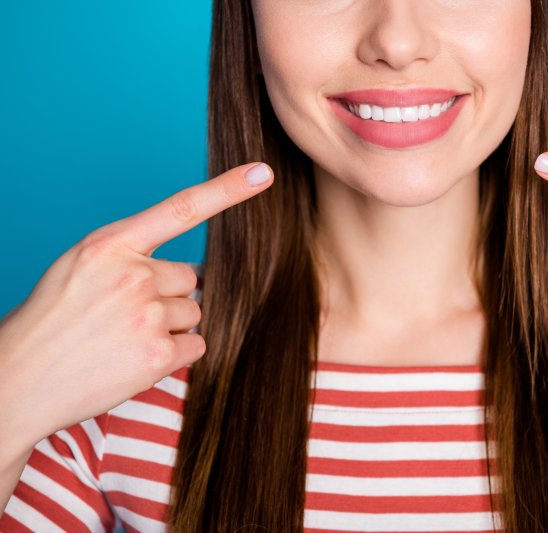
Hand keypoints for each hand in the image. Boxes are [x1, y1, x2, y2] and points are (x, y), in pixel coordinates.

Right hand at [0, 162, 273, 454]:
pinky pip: (195, 345)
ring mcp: (147, 314)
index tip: (262, 173)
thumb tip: (194, 271)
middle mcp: (133, 274)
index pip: (180, 209)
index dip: (226, 190)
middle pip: (190, 279)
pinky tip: (134, 359)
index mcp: (110, 245)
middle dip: (167, 297)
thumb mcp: (81, 269)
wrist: (18, 381)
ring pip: (192, 313)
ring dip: (168, 327)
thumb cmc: (52, 322)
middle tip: (124, 317)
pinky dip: (173, 354)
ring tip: (122, 339)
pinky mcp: (158, 352)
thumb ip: (132, 258)